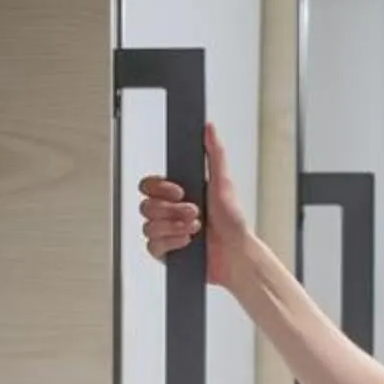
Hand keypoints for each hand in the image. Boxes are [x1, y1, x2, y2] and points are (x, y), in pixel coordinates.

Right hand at [139, 122, 252, 295]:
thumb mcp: (224, 182)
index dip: (160, 188)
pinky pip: (153, 246)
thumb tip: (209, 128)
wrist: (237, 254)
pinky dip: (171, 243)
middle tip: (195, 212)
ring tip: (195, 229)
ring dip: (173, 227)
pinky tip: (188, 242)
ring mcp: (166, 233)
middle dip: (171, 210)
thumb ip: (214, 153)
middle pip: (146, 206)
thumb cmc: (233, 222)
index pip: (149, 185)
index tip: (180, 191)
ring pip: (148, 226)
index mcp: (177, 194)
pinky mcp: (166, 253)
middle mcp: (169, 213)